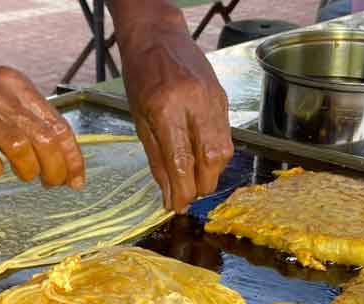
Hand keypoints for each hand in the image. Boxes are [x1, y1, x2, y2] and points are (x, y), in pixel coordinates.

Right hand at [0, 54, 83, 187]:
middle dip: (55, 169)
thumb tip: (60, 152)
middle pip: (44, 139)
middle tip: (52, 183)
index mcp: (15, 84)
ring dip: (29, 170)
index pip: (57, 125)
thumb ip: (26, 115)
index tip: (77, 179)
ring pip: (20, 147)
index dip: (72, 157)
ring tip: (24, 175)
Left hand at [114, 7, 232, 211]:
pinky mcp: (223, 98)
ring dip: (211, 172)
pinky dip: (215, 153)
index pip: (182, 161)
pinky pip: (225, 134)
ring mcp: (213, 99)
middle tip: (189, 197)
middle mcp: (195, 103)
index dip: (183, 190)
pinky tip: (202, 159)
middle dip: (202, 185)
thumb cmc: (141, 76)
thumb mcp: (139, 119)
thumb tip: (168, 192)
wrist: (158, 36)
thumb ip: (156, 157)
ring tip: (195, 180)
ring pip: (223, 149)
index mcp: (166, 108)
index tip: (178, 207)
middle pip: (211, 159)